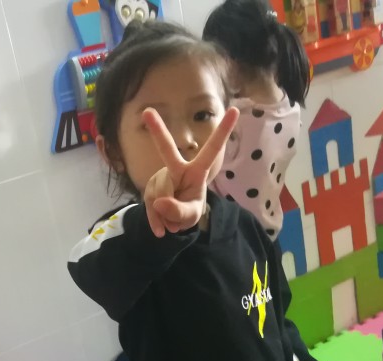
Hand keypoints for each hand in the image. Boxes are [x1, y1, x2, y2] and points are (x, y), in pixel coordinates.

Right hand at [142, 107, 240, 237]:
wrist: (172, 219)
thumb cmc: (189, 209)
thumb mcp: (191, 215)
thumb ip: (179, 211)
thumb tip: (159, 202)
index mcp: (196, 170)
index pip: (211, 150)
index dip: (222, 131)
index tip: (235, 110)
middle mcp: (176, 168)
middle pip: (166, 150)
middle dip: (158, 130)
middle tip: (147, 112)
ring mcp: (160, 177)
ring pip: (158, 195)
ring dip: (164, 215)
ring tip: (172, 221)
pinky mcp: (148, 188)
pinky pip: (148, 205)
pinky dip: (154, 221)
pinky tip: (161, 228)